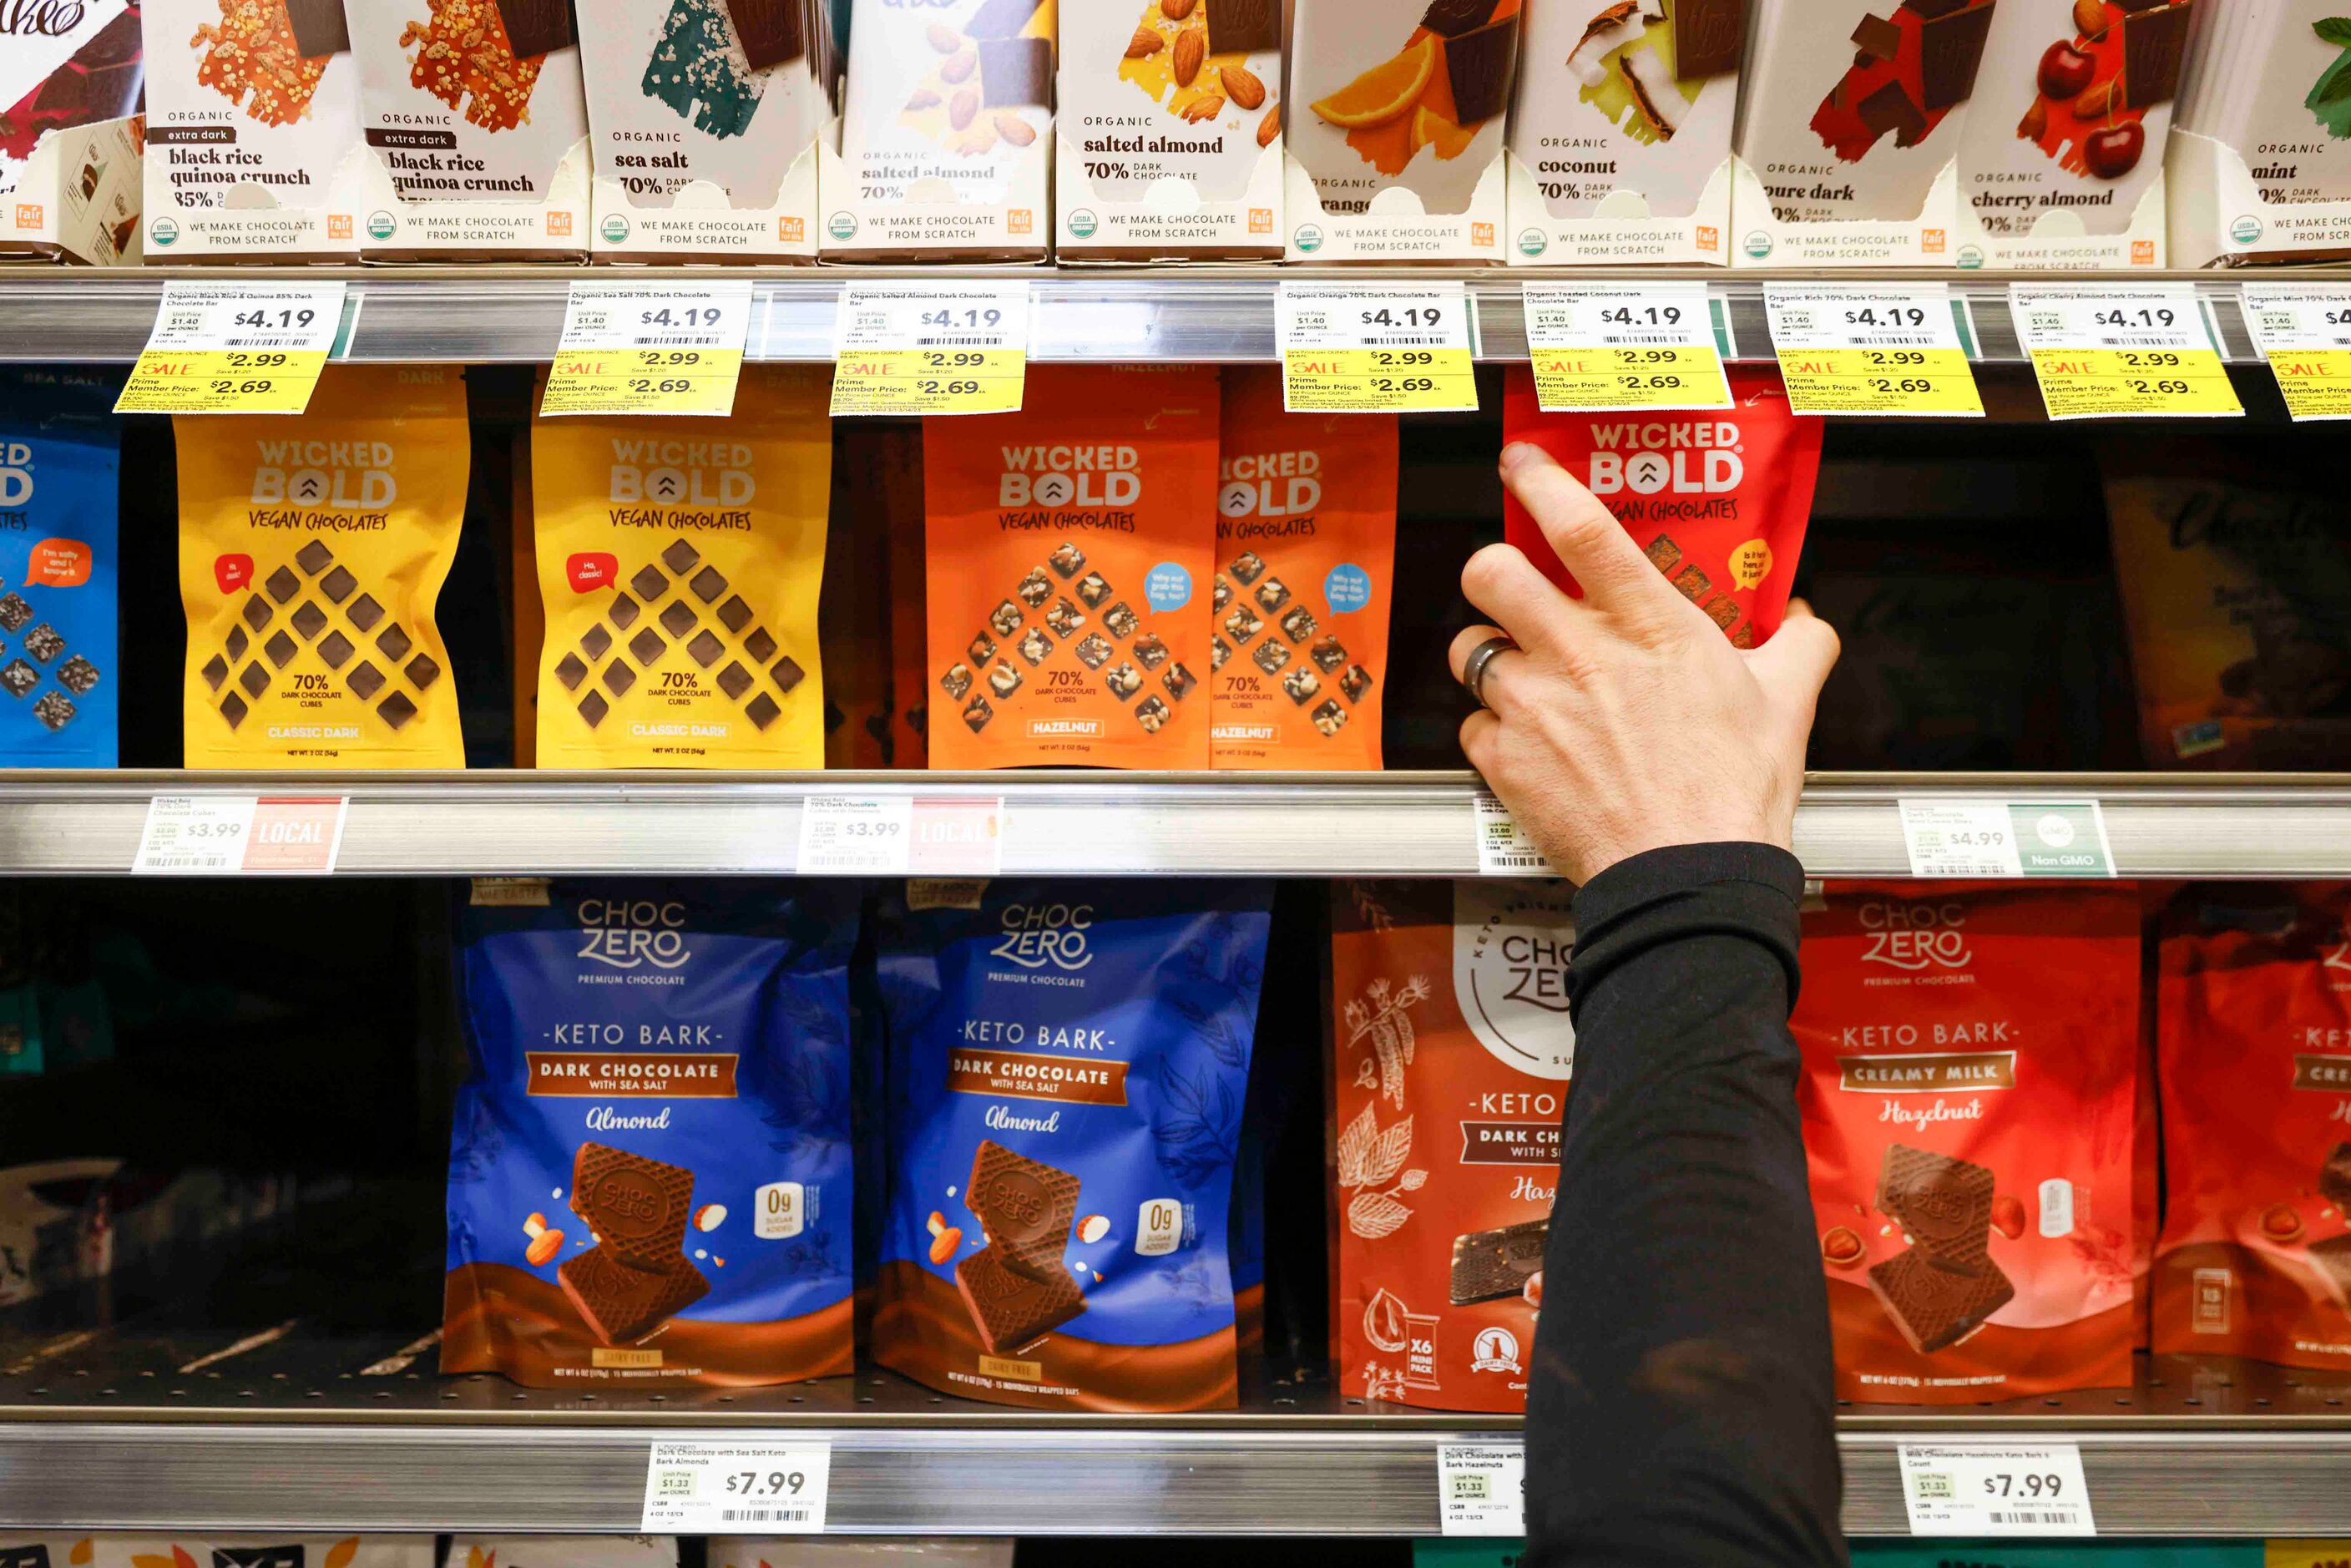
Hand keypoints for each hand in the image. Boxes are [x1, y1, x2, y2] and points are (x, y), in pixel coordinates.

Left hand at [1448, 442, 1839, 884]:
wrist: (1689, 876)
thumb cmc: (1735, 793)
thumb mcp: (1787, 702)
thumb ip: (1798, 643)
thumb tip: (1805, 617)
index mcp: (1649, 625)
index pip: (1579, 527)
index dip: (1539, 482)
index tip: (1520, 462)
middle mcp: (1580, 654)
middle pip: (1491, 573)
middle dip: (1490, 569)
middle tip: (1507, 585)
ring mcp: (1534, 707)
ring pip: (1470, 649)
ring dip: (1488, 655)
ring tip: (1521, 674)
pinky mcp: (1505, 760)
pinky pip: (1474, 724)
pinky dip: (1494, 730)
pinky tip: (1528, 744)